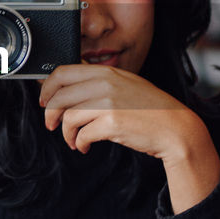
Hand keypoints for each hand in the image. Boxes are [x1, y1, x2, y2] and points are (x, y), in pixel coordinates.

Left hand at [38, 64, 219, 210]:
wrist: (175, 128)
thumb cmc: (151, 110)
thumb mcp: (125, 85)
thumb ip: (99, 83)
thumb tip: (68, 88)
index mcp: (106, 72)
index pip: (63, 72)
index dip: (47, 88)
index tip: (45, 100)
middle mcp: (106, 84)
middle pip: (60, 96)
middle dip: (50, 114)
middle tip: (52, 125)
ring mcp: (108, 103)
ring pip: (67, 117)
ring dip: (66, 133)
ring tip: (74, 141)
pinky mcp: (111, 123)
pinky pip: (82, 134)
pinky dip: (79, 144)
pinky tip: (84, 147)